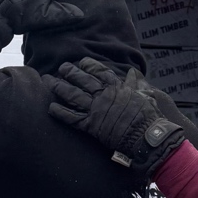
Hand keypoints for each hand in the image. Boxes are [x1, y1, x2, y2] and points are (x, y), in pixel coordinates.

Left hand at [49, 57, 185, 172]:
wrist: (145, 135)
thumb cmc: (148, 116)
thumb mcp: (146, 94)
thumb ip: (137, 83)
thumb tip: (133, 72)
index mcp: (117, 87)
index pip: (100, 71)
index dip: (89, 65)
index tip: (82, 62)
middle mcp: (103, 96)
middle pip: (82, 80)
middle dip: (70, 72)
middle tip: (61, 67)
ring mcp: (96, 110)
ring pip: (73, 96)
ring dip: (59, 87)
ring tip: (49, 81)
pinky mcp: (91, 125)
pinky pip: (72, 118)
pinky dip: (61, 113)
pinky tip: (51, 107)